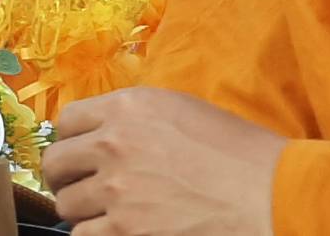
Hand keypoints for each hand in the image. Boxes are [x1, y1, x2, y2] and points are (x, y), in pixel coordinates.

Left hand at [43, 87, 285, 235]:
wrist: (274, 195)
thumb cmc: (239, 152)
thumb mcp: (180, 111)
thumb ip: (134, 118)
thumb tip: (102, 134)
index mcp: (126, 107)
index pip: (66, 122)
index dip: (70, 141)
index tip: (79, 155)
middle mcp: (112, 144)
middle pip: (56, 163)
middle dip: (66, 178)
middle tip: (81, 189)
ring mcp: (117, 190)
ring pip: (67, 205)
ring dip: (83, 212)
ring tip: (107, 215)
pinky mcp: (128, 230)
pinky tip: (115, 233)